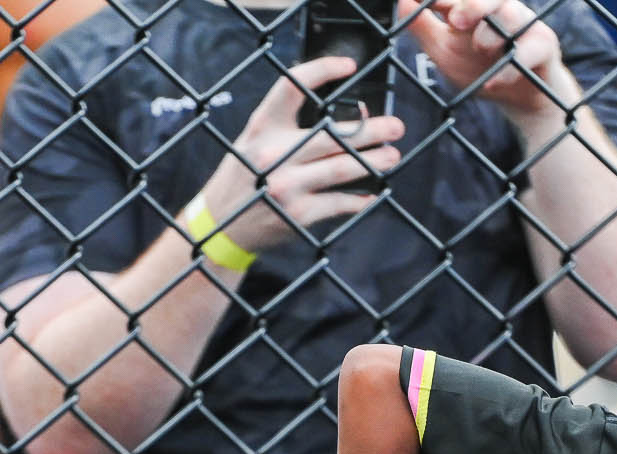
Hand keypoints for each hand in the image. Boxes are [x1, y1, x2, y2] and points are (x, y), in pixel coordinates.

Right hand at [192, 56, 406, 254]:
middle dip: (370, 130)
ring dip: (373, 162)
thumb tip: (340, 116)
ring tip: (392, 156)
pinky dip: (358, 200)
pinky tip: (372, 194)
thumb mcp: (254, 141)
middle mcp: (273, 154)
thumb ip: (286, 127)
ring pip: (342, 169)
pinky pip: (338, 204)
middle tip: (395, 127)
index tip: (349, 66)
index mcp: (262, 127)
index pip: (292, 86)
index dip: (322, 70)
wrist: (220, 224)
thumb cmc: (246, 177)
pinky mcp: (298, 214)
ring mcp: (287, 185)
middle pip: (332, 135)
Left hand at [402, 0, 570, 117]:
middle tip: (454, 19)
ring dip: (491, 34)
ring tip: (480, 49)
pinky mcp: (544, 47)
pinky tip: (492, 83)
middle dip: (472, 5)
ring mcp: (524, 25)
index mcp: (475, 6)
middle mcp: (500, 9)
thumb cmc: (480, 67)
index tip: (430, 2)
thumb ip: (423, 29)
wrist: (519, 98)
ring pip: (510, 17)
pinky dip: (508, 69)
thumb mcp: (444, 51)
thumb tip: (403, 1)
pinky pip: (528, 52)